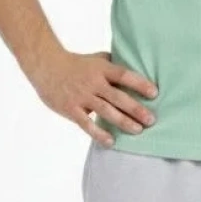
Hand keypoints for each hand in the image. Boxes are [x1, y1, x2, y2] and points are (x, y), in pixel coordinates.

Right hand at [29, 48, 157, 145]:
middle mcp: (93, 83)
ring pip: (106, 111)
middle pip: (118, 97)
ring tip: (138, 130)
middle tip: (151, 120)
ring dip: (123, 122)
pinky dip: (99, 133)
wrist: (46, 66)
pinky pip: (86, 124)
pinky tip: (111, 142)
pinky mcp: (71, 109)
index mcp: (101, 69)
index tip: (154, 93)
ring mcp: (82, 97)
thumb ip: (114, 65)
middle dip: (136, 109)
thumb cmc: (76, 63)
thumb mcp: (96, 59)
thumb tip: (137, 69)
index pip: (124, 75)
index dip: (139, 84)